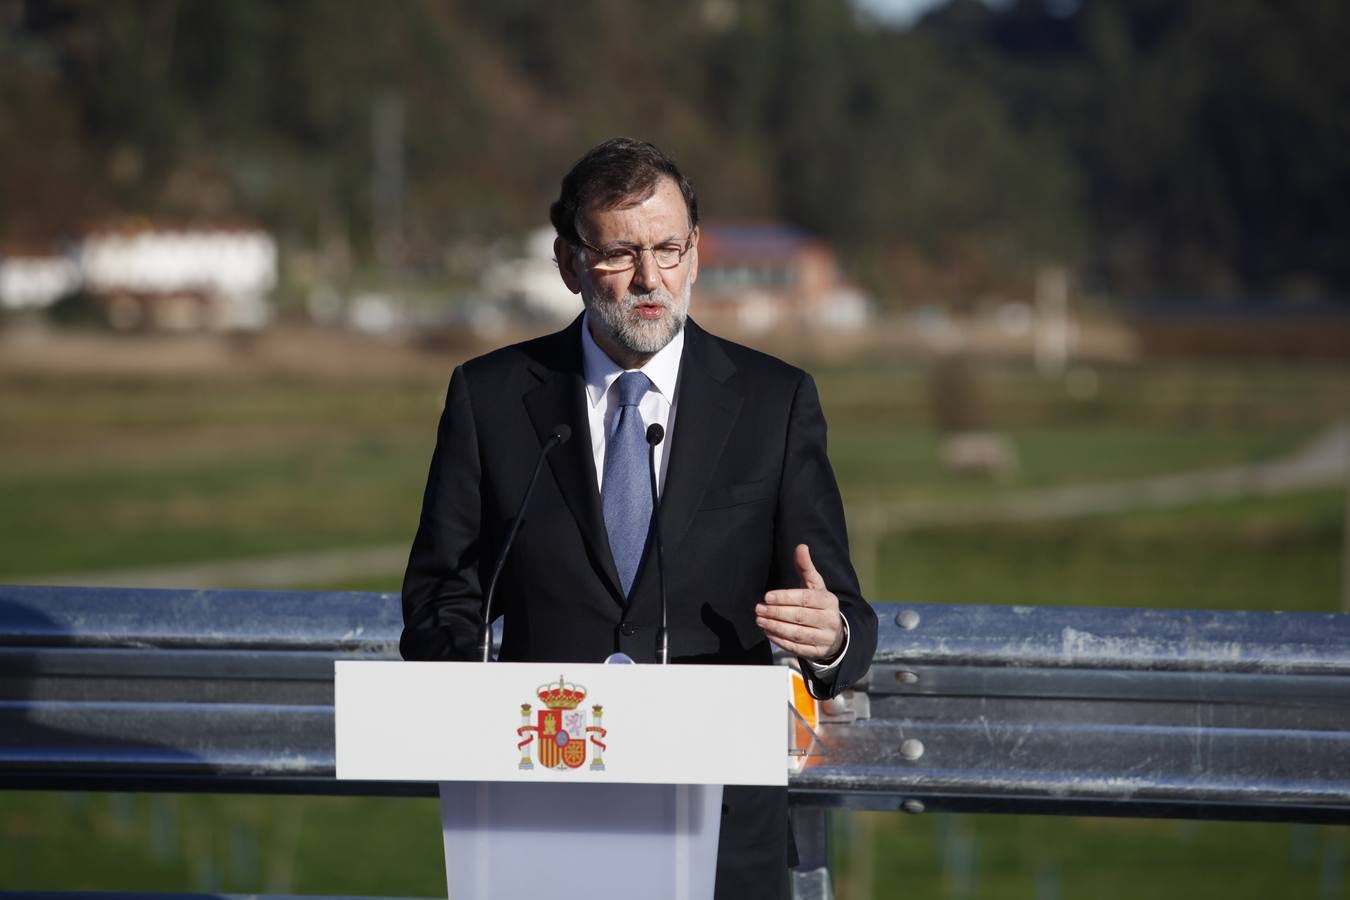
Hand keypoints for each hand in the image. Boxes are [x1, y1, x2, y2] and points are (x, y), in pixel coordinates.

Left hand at [755, 544, 844, 661]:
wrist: (836, 633)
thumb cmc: (819, 604)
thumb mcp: (815, 585)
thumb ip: (806, 567)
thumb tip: (801, 546)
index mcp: (829, 601)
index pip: (805, 599)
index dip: (785, 598)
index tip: (767, 596)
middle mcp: (829, 620)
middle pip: (799, 617)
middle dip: (776, 613)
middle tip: (759, 609)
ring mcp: (824, 638)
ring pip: (797, 634)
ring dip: (776, 627)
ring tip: (760, 621)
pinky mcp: (817, 652)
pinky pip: (797, 648)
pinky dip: (781, 641)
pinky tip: (768, 633)